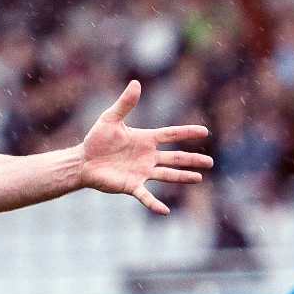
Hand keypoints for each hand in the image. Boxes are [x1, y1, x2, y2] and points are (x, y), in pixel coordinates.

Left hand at [79, 80, 212, 214]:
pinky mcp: (132, 186)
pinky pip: (146, 196)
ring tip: (199, 178)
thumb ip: (125, 104)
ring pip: (167, 175)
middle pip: (175, 157)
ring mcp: (142, 172)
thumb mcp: (110, 119)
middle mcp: (148, 157)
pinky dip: (154, 204)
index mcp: (146, 139)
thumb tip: (136, 83)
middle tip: (210, 162)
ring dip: (183, 177)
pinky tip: (165, 211)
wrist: (84, 161)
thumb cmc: (96, 139)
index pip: (171, 134)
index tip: (204, 131)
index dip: (187, 132)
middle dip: (192, 160)